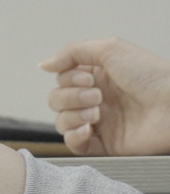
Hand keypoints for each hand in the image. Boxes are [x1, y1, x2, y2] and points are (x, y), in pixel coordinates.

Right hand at [40, 38, 169, 155]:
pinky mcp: (104, 145)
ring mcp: (99, 123)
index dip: (69, 78)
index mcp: (96, 77)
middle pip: (57, 100)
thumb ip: (72, 52)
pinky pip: (74, 145)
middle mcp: (95, 99)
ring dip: (73, 115)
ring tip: (97, 113)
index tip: (90, 78)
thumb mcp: (110, 48)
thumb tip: (44, 65)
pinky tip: (88, 129)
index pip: (61, 79)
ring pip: (62, 122)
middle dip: (71, 96)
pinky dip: (74, 136)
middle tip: (97, 95)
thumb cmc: (151, 76)